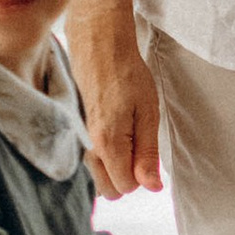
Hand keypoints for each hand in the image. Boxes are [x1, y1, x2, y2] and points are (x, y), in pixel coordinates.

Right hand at [70, 0, 161, 198]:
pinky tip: (120, 131)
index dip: (144, 177)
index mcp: (108, 144)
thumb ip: (147, 154)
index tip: (150, 152)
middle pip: (110, 189)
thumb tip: (152, 188)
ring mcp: (83, 139)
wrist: (100, 46)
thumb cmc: (128, 75)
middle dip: (129, 178)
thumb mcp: (148, 114)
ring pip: (100, 175)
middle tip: (142, 146)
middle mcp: (90, 146)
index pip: (126, 187)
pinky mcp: (82, 130)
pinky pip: (95, 158)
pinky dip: (110, 155)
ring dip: (119, 167)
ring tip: (132, 137)